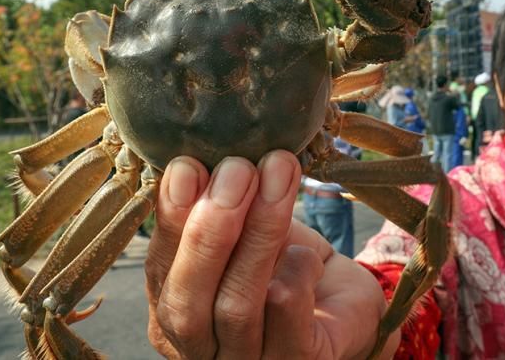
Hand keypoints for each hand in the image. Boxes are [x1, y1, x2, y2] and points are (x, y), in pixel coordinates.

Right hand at [144, 150, 397, 358]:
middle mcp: (201, 349)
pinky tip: (305, 251)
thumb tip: (188, 164)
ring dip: (259, 232)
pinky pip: (286, 314)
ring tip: (279, 175)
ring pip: (236, 306)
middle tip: (237, 169)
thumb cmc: (282, 261)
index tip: (188, 166)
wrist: (344, 299)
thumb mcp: (243, 230)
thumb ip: (213, 208)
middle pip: (186, 303)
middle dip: (209, 228)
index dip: (171, 219)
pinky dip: (294, 269)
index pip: (160, 271)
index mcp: (174, 313)